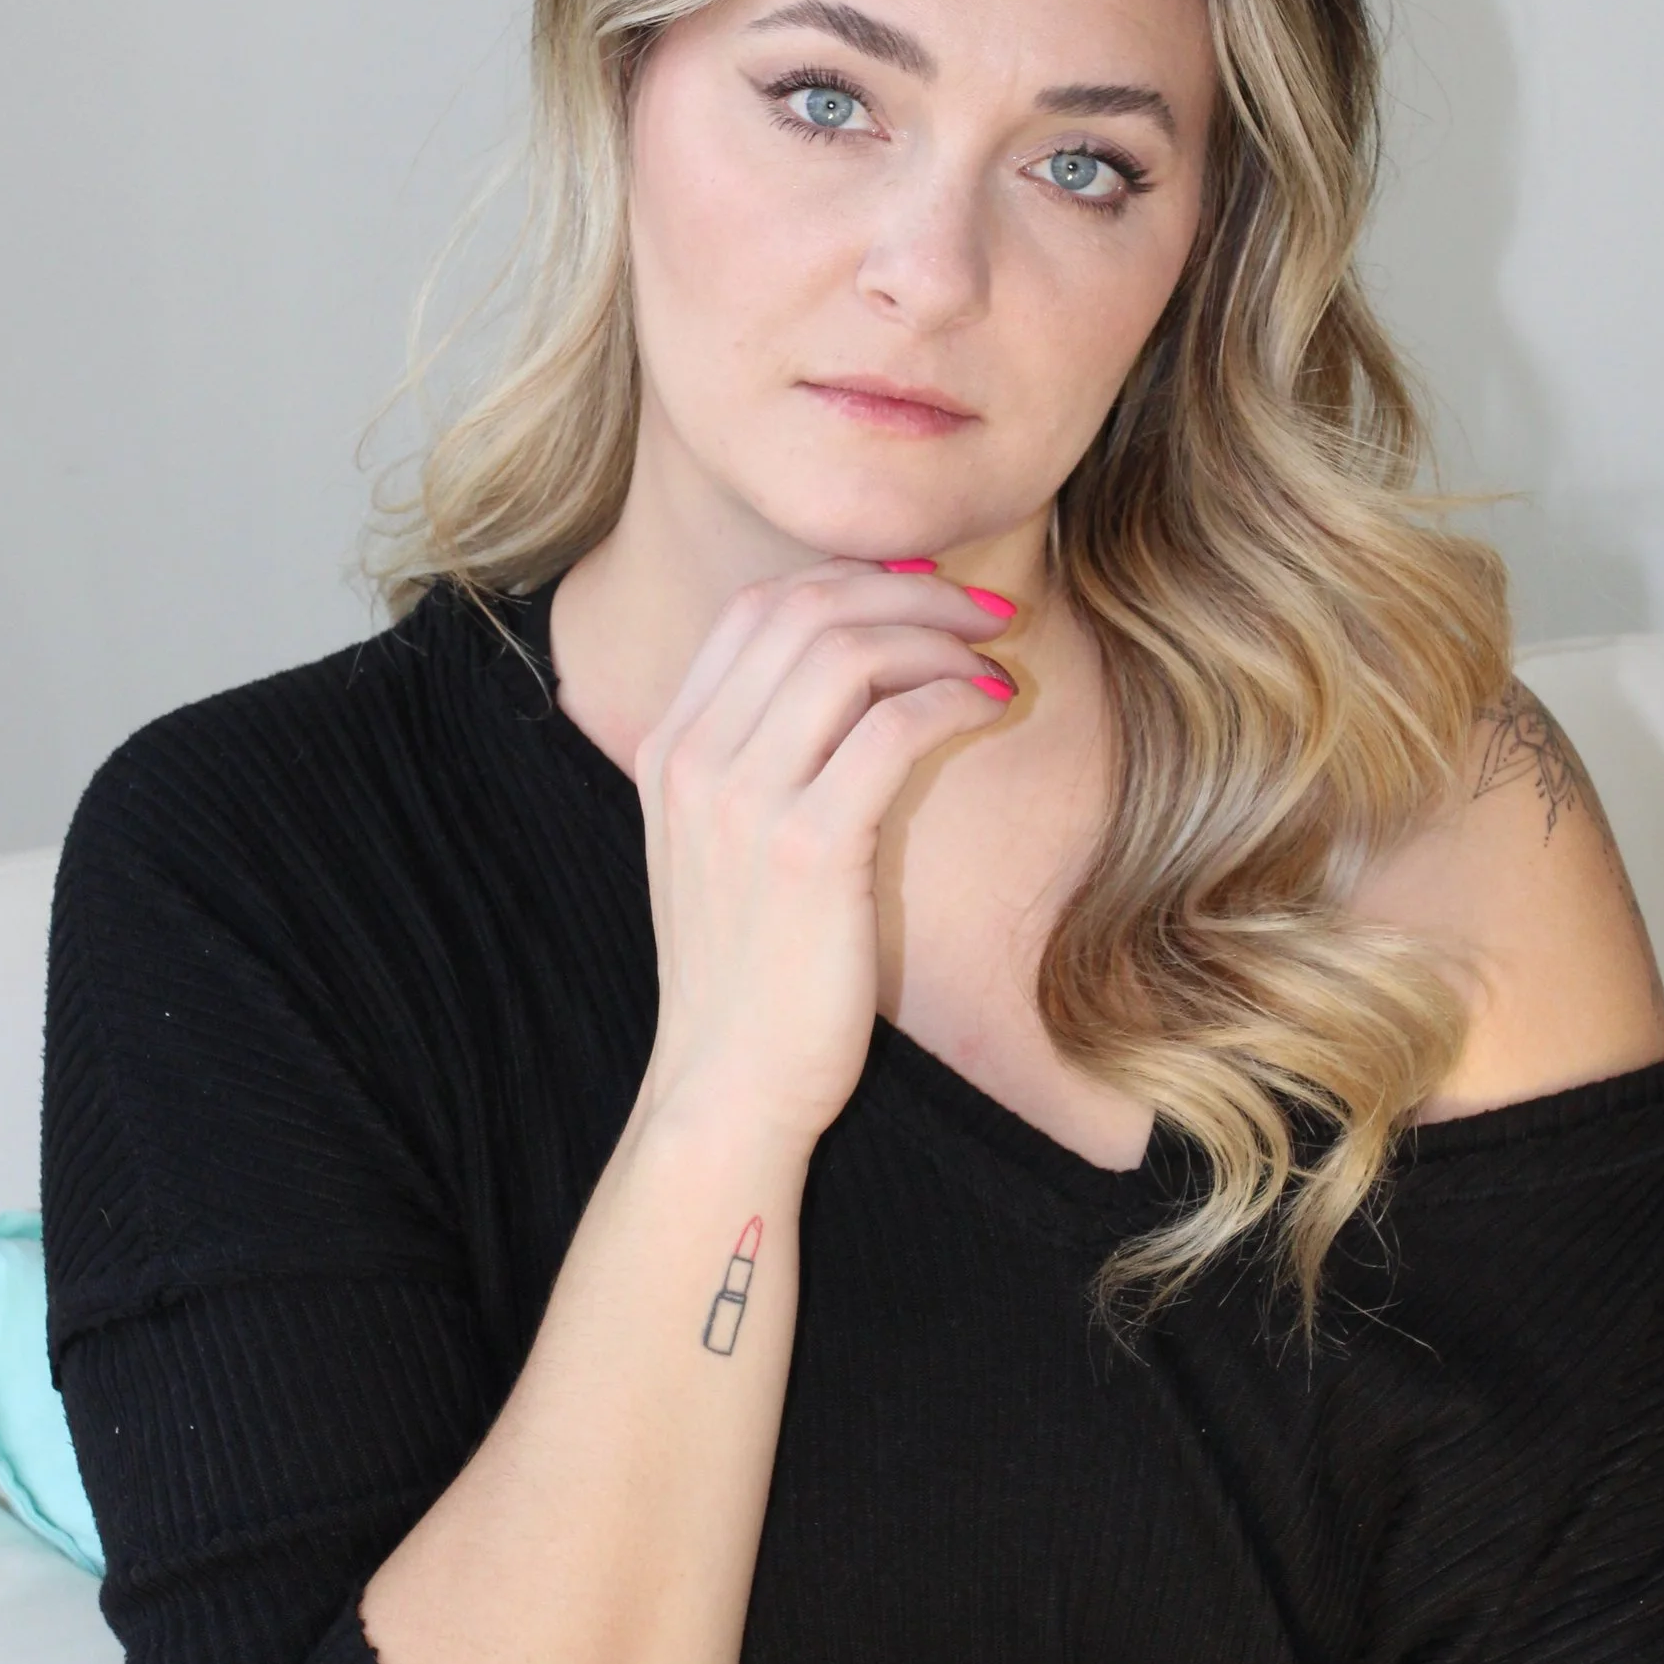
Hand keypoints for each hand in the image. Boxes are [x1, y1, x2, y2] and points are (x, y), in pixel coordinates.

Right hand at [635, 559, 1015, 1149]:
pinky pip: (891, 726)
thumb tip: (859, 679)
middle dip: (910, 592)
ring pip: (848, 651)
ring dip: (938, 639)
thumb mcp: (728, 848)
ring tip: (993, 662)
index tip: (926, 593)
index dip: (851, 578)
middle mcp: (694, 759)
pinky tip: (990, 709)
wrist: (728, 1085)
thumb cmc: (751, 972)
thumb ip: (763, 760)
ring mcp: (742, 801)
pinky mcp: (805, 849)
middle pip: (805, 609)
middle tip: (985, 611)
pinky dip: (953, 697)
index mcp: (670, 748)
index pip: (757, 608)